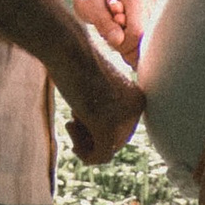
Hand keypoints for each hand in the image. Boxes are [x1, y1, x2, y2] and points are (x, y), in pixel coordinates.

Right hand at [58, 38, 145, 165]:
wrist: (67, 47)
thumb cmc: (76, 62)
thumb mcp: (98, 87)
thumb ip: (106, 109)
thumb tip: (104, 145)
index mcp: (138, 98)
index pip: (122, 130)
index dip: (98, 128)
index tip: (80, 116)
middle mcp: (136, 109)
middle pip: (116, 142)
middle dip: (92, 137)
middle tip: (74, 121)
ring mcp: (123, 118)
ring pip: (108, 151)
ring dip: (86, 144)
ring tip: (72, 123)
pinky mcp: (107, 127)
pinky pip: (100, 157)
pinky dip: (84, 153)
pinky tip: (70, 128)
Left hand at [75, 0, 154, 65]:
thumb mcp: (89, 7)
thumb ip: (104, 23)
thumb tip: (119, 40)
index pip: (137, 33)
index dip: (122, 44)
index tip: (108, 39)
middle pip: (144, 37)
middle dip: (126, 42)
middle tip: (110, 32)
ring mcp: (152, 1)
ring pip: (147, 36)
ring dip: (130, 39)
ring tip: (116, 26)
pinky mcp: (153, 7)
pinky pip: (148, 32)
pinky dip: (135, 36)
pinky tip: (124, 26)